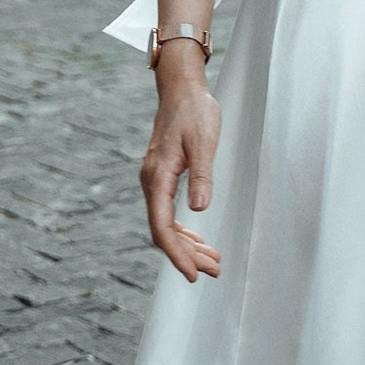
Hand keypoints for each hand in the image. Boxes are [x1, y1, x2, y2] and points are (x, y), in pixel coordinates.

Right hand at [140, 70, 222, 280]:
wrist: (182, 90)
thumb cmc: (194, 112)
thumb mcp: (204, 142)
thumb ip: (202, 175)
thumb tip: (200, 208)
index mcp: (158, 177)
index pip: (162, 227)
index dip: (176, 254)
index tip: (192, 274)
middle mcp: (151, 182)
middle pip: (163, 231)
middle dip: (187, 255)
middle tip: (214, 271)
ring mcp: (154, 180)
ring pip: (166, 224)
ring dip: (187, 245)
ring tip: (212, 261)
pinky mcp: (162, 177)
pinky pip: (168, 212)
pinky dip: (183, 229)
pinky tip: (197, 238)